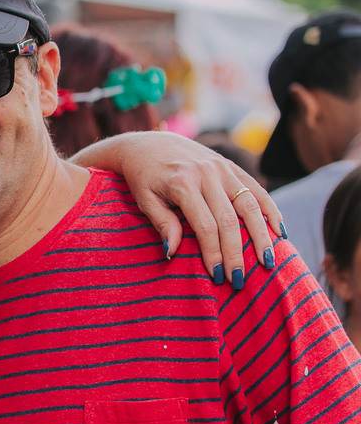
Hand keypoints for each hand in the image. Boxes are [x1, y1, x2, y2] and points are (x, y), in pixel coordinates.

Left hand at [114, 132, 281, 285]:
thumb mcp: (144, 200)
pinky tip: (279, 231)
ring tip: (268, 260)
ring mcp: (222, 168)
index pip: (205, 226)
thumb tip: (173, 252)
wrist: (150, 144)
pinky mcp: (231, 166)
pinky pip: (256, 189)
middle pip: (230, 220)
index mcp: (183, 184)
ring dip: (262, 235)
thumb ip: (162, 223)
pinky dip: (270, 210)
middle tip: (240, 280)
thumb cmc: (144, 178)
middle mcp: (207, 174)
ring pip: (249, 204)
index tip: (217, 276)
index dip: (213, 253)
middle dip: (236, 252)